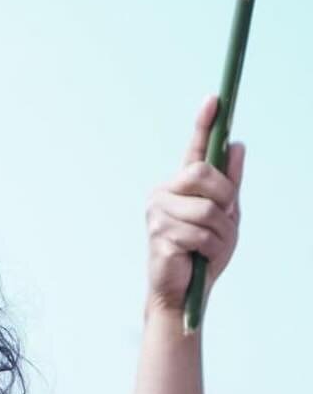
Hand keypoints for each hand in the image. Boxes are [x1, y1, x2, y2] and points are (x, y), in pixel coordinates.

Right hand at [145, 97, 242, 316]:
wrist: (182, 294)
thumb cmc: (201, 255)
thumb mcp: (225, 216)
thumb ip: (229, 184)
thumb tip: (237, 145)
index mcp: (180, 187)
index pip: (194, 149)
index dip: (204, 123)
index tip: (215, 99)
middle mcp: (163, 195)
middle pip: (203, 174)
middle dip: (224, 198)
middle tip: (222, 220)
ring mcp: (157, 214)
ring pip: (207, 208)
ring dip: (220, 231)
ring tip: (209, 247)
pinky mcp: (158, 235)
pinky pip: (200, 233)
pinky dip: (210, 248)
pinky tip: (198, 257)